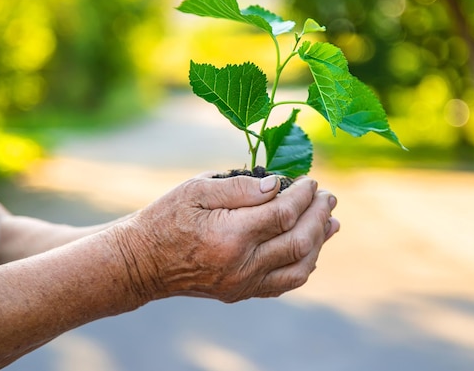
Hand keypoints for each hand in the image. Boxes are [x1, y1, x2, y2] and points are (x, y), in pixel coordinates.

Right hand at [108, 174, 338, 303]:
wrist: (142, 262)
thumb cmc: (167, 218)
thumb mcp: (196, 189)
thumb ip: (241, 187)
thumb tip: (278, 185)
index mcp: (230, 235)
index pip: (283, 214)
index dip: (304, 196)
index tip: (311, 181)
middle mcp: (242, 265)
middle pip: (298, 242)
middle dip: (319, 216)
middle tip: (329, 197)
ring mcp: (243, 284)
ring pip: (299, 268)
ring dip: (319, 243)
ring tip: (331, 222)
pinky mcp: (241, 292)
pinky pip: (284, 283)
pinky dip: (304, 265)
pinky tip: (312, 248)